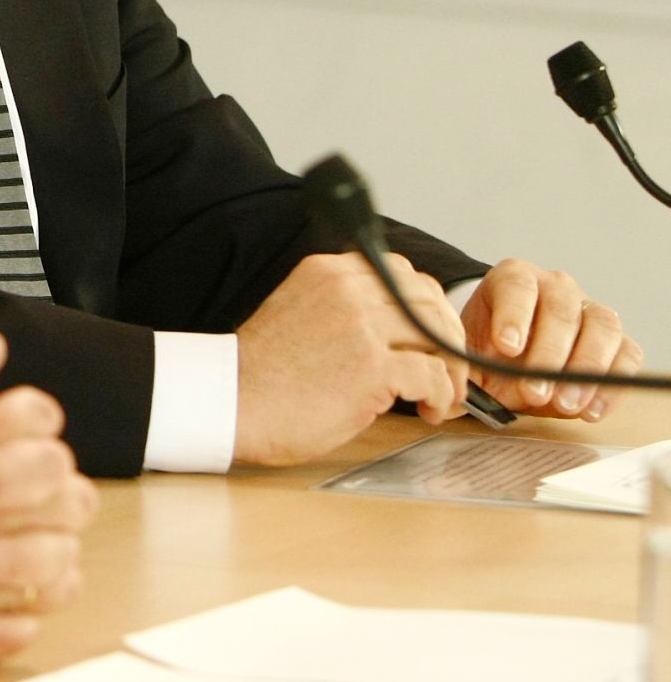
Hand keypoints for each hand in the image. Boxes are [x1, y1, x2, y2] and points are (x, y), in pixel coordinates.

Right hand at [234, 251, 468, 465]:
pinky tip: (426, 411)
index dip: (423, 305)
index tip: (426, 335)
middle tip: (444, 369)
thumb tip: (386, 328)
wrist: (231, 401)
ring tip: (440, 396)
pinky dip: (440, 396)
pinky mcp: (372, 366)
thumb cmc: (261, 371)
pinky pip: (433, 374)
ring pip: (440, 333)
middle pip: (428, 297)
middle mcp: (346, 288)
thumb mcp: (296, 308)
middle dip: (447, 335)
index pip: (400, 271)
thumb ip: (338, 304)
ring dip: (450, 369)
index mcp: (326, 271)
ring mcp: (361, 324)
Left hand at [460, 259, 642, 421]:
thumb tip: (451, 387)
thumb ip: (458, 363)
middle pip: (561, 309)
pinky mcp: (616, 340)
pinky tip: (589, 410)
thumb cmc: (487, 351)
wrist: (508, 358)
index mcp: (512, 277)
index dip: (514, 315)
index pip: (517, 285)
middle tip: (533, 391)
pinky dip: (611, 384)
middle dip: (549, 354)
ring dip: (585, 369)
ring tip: (563, 404)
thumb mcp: (465, 351)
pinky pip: (626, 355)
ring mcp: (589, 310)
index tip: (506, 348)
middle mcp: (555, 287)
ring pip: (602, 327)